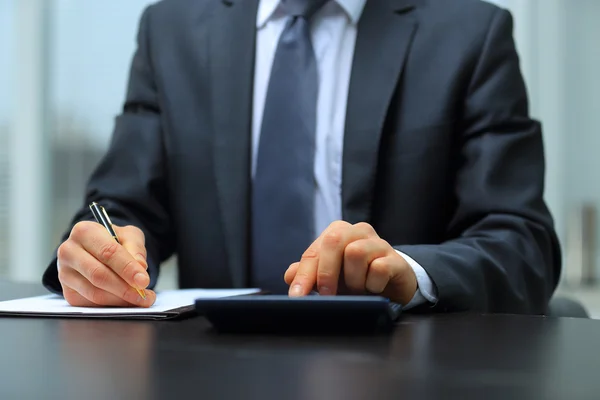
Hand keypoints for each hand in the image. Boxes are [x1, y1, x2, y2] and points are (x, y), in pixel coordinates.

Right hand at [57, 221, 155, 306]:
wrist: (96, 249)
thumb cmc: (113, 241)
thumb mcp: (129, 235)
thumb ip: (136, 248)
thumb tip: (140, 267)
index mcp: (84, 232)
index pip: (108, 252)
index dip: (127, 268)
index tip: (143, 281)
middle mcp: (69, 252)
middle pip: (99, 275)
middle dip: (125, 288)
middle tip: (144, 295)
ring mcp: (65, 274)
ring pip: (95, 293)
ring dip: (121, 300)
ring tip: (141, 299)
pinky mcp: (68, 292)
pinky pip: (91, 304)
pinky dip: (112, 305)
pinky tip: (126, 301)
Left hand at [284, 221, 417, 304]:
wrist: (394, 285)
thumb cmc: (357, 278)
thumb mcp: (331, 277)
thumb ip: (309, 274)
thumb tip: (289, 275)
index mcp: (338, 232)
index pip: (314, 251)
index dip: (304, 275)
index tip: (297, 296)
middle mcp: (357, 231)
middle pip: (333, 241)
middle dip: (326, 272)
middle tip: (327, 296)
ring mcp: (379, 243)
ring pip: (355, 253)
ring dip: (353, 280)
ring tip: (358, 290)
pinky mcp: (396, 259)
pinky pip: (379, 268)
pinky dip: (372, 284)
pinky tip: (374, 289)